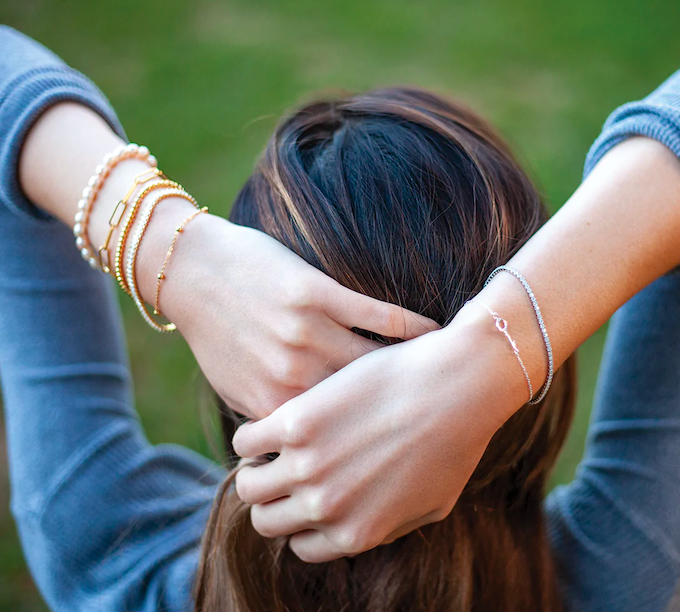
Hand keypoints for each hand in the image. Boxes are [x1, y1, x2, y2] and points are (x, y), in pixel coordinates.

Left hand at [159, 214, 438, 417]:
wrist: (194, 270)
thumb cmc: (217, 334)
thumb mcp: (235, 387)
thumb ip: (272, 419)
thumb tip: (298, 452)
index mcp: (271, 403)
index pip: (330, 438)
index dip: (366, 440)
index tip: (396, 441)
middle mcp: (292, 373)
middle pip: (359, 404)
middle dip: (397, 414)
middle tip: (431, 415)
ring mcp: (305, 331)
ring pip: (374, 362)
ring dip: (412, 372)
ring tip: (442, 379)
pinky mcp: (316, 292)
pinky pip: (377, 315)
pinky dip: (410, 326)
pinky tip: (434, 332)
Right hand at [231, 301, 530, 561]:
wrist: (459, 385)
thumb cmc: (456, 440)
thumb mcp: (431, 504)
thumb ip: (388, 527)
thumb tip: (359, 530)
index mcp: (353, 533)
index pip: (300, 544)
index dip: (301, 520)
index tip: (306, 495)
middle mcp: (325, 508)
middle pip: (265, 520)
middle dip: (272, 500)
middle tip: (285, 469)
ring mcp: (308, 465)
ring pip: (248, 484)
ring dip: (256, 468)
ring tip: (277, 445)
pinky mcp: (297, 421)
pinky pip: (247, 440)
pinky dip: (253, 435)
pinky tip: (277, 418)